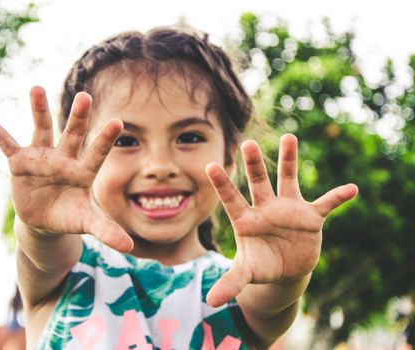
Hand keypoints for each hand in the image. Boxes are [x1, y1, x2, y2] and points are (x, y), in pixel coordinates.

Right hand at [0, 86, 132, 251]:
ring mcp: (42, 157)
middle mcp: (65, 158)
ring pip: (42, 129)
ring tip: (36, 88)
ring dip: (39, 110)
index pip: (97, 153)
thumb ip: (106, 231)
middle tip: (86, 97)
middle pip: (73, 135)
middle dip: (78, 118)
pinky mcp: (20, 162)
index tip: (117, 121)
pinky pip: (6, 144)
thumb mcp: (87, 223)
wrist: (45, 219)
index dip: (105, 139)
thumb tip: (129, 247)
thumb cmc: (71, 216)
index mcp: (84, 171)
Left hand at [205, 134, 357, 306]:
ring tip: (289, 137)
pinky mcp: (310, 218)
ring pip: (288, 179)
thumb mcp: (246, 273)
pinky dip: (337, 198)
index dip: (222, 184)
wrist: (284, 269)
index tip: (210, 165)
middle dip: (254, 164)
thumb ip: (231, 282)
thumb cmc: (260, 265)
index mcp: (246, 220)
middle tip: (248, 143)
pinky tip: (351, 189)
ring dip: (288, 160)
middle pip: (258, 182)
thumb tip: (210, 301)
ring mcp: (288, 209)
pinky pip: (325, 204)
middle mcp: (265, 208)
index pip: (231, 199)